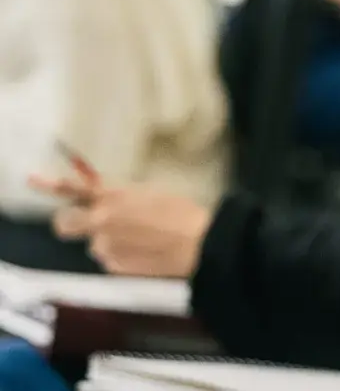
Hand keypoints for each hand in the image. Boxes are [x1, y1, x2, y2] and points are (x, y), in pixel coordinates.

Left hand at [35, 180, 211, 277]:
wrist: (201, 244)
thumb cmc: (182, 214)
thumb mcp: (150, 194)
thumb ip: (120, 196)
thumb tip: (104, 197)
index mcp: (113, 196)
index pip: (73, 188)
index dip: (51, 184)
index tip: (33, 179)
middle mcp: (101, 221)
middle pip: (64, 224)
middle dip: (72, 222)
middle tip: (91, 222)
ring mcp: (104, 246)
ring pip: (94, 243)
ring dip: (108, 240)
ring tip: (139, 239)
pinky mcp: (113, 265)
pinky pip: (109, 259)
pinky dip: (121, 256)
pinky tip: (144, 252)